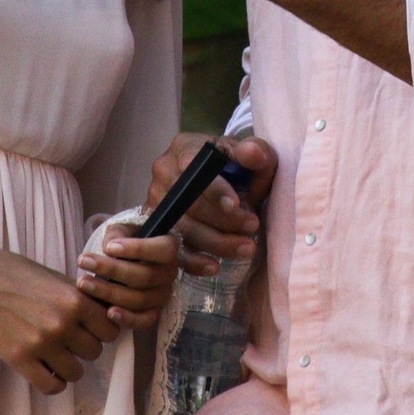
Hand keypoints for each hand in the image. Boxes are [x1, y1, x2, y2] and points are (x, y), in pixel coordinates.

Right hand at [0, 241, 118, 395]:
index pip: (111, 329)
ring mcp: (41, 343)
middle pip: (95, 351)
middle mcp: (62, 323)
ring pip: (76, 372)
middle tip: (71, 340)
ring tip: (58, 355)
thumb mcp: (54, 276)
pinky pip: (50, 386)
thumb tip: (103, 312)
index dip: (103, 329)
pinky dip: (54, 382)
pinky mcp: (19, 359)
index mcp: (74, 299)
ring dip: (70, 365)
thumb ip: (79, 296)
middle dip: (86, 346)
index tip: (92, 328)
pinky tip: (47, 370)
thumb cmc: (12, 271)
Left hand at [75, 226, 178, 331]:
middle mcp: (169, 274)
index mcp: (168, 249)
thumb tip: (109, 249)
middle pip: (145, 276)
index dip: (138, 249)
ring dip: (109, 292)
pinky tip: (109, 313)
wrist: (124, 263)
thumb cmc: (123, 243)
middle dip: (112, 270)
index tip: (108, 248)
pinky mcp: (153, 313)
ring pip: (140, 298)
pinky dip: (128, 319)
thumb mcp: (120, 231)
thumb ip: (116, 235)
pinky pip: (145, 321)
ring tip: (83, 283)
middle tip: (84, 262)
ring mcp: (162, 295)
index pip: (164, 250)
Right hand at [144, 133, 277, 276]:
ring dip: (216, 242)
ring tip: (246, 248)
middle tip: (252, 226)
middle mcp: (164, 173)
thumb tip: (252, 153)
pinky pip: (172, 248)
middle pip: (188, 202)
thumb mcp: (250, 152)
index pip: (192, 166)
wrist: (222, 178)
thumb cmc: (236, 164)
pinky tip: (214, 266)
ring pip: (182, 228)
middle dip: (223, 219)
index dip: (213, 188)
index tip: (237, 204)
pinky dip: (193, 261)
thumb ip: (255, 152)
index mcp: (184, 147)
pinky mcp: (159, 227)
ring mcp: (157, 202)